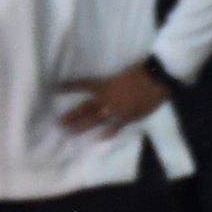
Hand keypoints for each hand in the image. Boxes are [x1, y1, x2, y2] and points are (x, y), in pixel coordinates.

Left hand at [57, 62, 171, 136]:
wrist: (157, 77)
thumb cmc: (141, 71)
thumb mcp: (123, 74)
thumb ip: (112, 82)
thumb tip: (106, 85)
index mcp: (105, 83)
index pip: (83, 83)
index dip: (69, 85)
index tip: (55, 87)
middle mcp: (107, 96)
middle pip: (85, 106)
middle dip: (72, 114)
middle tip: (59, 122)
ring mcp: (117, 107)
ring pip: (96, 118)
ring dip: (83, 125)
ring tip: (71, 132)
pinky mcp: (128, 115)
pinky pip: (116, 126)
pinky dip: (108, 133)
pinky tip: (98, 139)